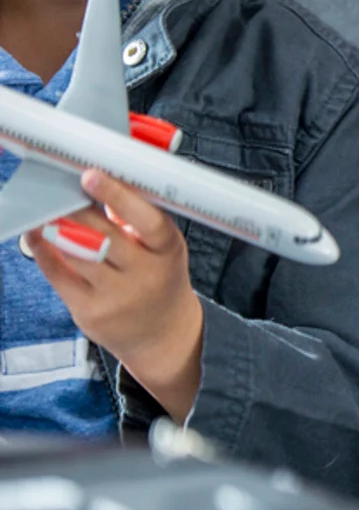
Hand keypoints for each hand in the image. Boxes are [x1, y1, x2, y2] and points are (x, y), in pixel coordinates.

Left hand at [33, 170, 201, 419]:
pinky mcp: (90, 312)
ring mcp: (117, 297)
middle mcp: (146, 275)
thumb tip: (94, 184)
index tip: (90, 176)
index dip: (118, 197)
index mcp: (168, 250)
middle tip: (56, 188)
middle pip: (104, 236)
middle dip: (75, 209)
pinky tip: (38, 236)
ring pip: (77, 253)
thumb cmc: (159, 278)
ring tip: (45, 209)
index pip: (148, 221)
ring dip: (55, 228)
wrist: (162, 333)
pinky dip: (44, 251)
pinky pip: (58, 274)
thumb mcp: (162, 249)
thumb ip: (135, 221)